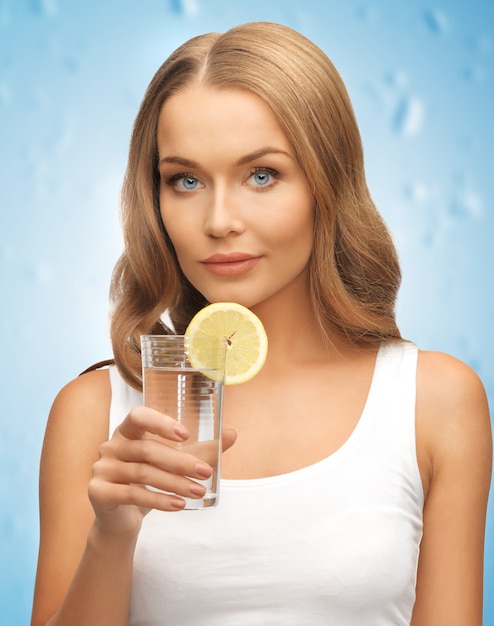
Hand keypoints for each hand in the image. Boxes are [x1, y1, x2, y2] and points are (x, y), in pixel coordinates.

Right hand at [88, 406, 235, 536]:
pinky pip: (133, 494)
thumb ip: (201, 450)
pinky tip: (180, 505)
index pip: (138, 416)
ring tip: (199, 492)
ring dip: (175, 483)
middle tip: (206, 473)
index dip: (160, 422)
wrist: (121, 519)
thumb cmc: (148, 482)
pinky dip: (159, 500)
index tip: (186, 434)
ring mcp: (101, 468)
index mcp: (127, 431)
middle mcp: (111, 445)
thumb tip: (232, 434)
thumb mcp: (174, 464)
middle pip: (147, 449)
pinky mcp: (99, 492)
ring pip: (142, 473)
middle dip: (180, 461)